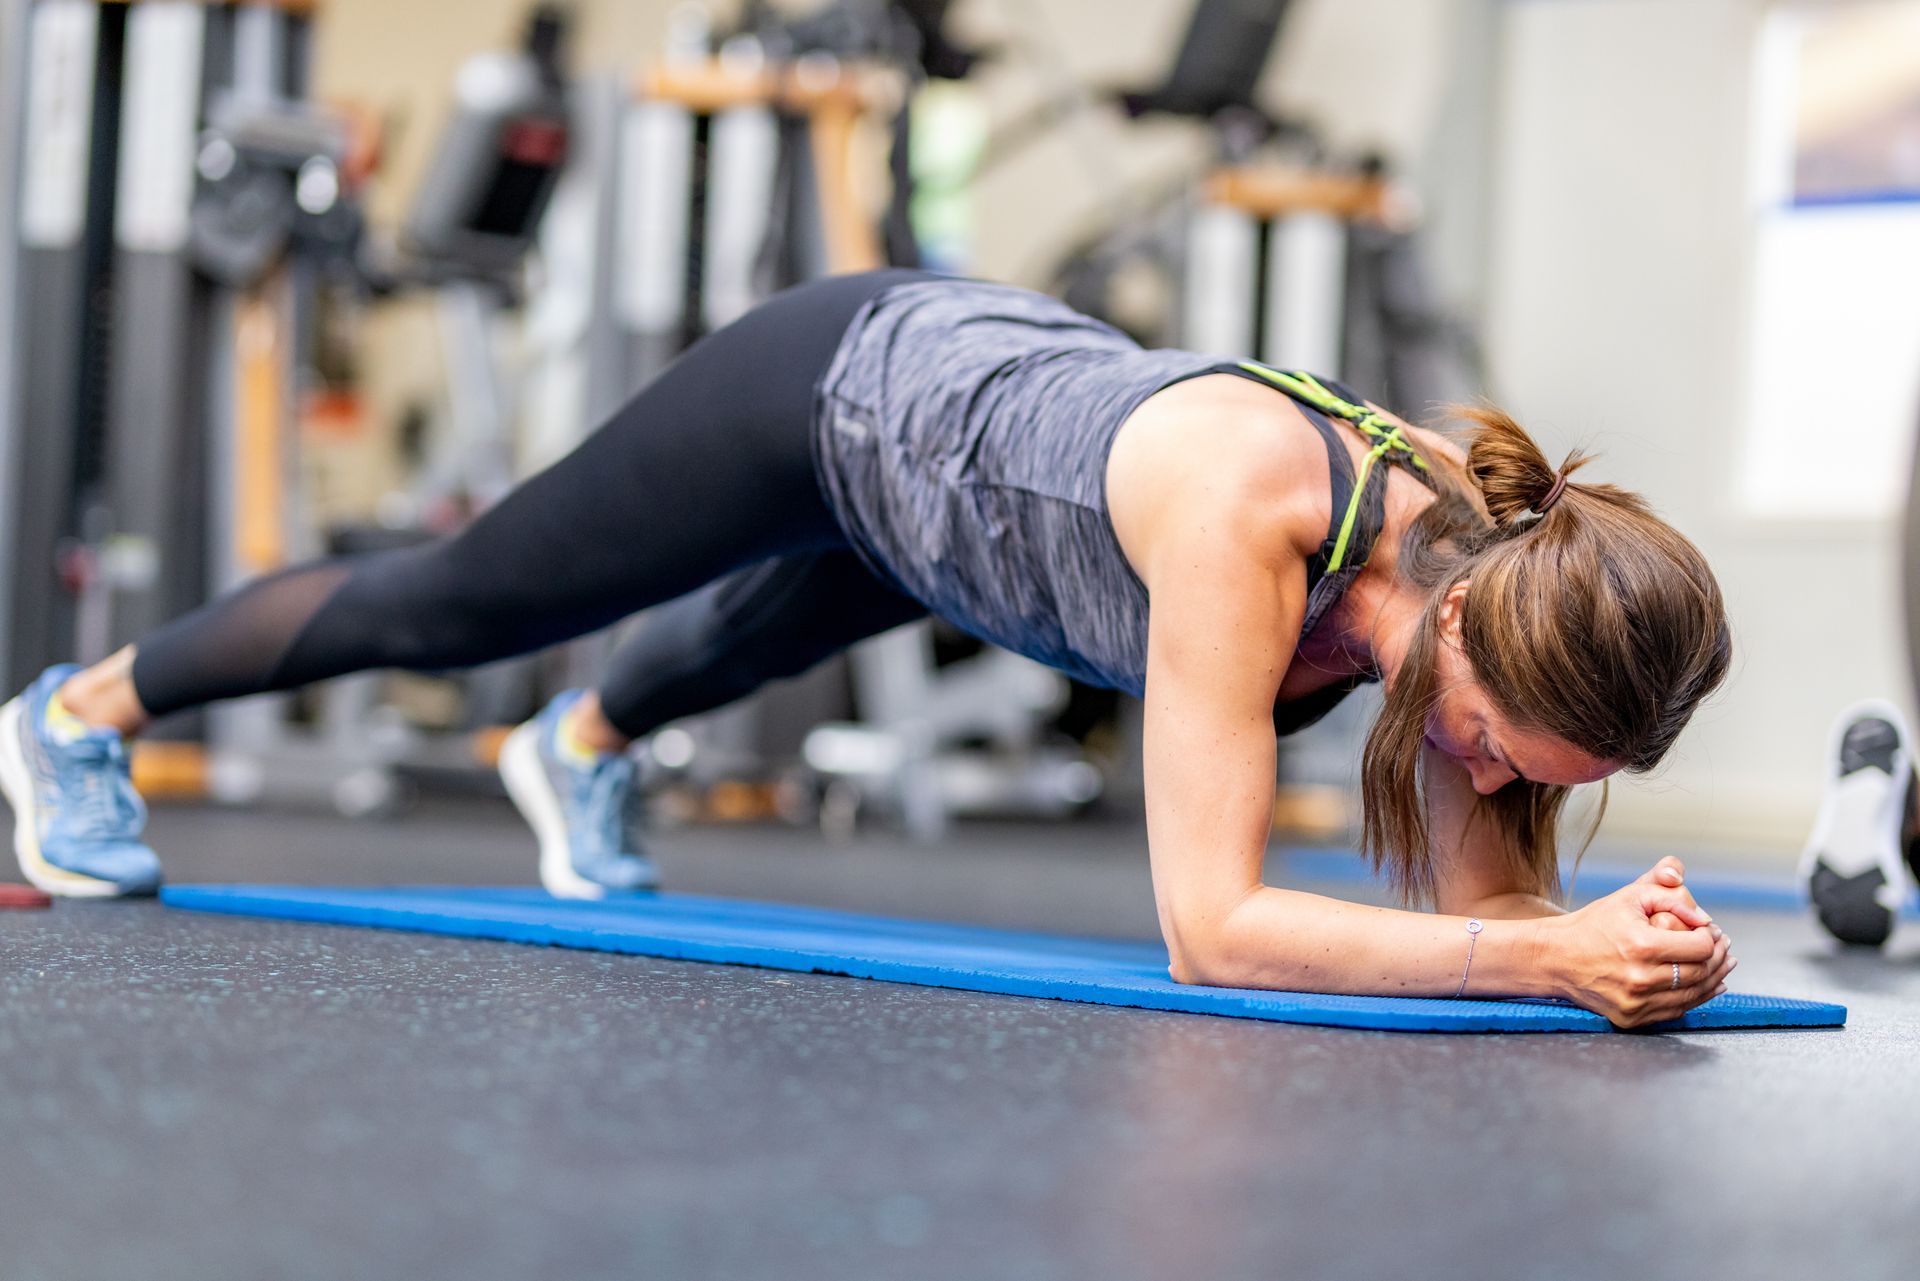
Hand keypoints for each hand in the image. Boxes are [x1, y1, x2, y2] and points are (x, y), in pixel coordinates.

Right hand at [1542, 858, 1735, 1028]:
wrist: (1554, 957)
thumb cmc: (1593, 924)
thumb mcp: (1629, 896)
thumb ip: (1670, 894)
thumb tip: (1703, 917)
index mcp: (1641, 945)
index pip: (1701, 947)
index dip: (1711, 937)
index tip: (1708, 929)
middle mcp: (1640, 978)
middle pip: (1701, 973)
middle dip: (1718, 957)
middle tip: (1723, 945)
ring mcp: (1635, 1002)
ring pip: (1693, 995)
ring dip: (1714, 979)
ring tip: (1723, 965)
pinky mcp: (1631, 1018)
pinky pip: (1675, 1011)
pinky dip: (1695, 998)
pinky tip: (1706, 986)